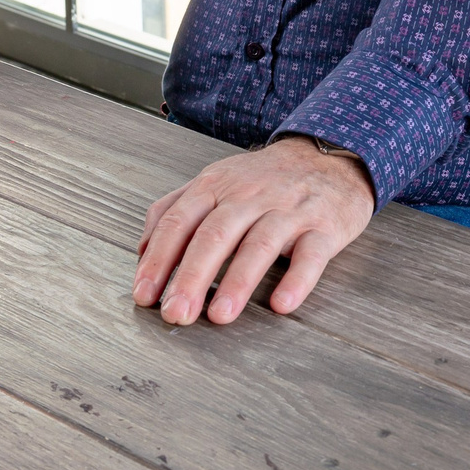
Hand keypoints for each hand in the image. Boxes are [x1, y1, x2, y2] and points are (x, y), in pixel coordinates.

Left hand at [134, 136, 374, 325]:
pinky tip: (281, 304)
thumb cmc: (264, 178)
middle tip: (175, 314)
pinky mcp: (324, 226)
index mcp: (216, 186)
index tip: (144, 295)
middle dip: (191, 277)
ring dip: (238, 282)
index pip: (180, 221)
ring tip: (220, 315)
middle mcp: (249, 196)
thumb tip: (141, 253)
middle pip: (215, 235)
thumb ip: (174, 210)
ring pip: (260, 244)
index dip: (158, 259)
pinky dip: (297, 280)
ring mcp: (288, 210)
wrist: (328, 154)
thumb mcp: (214, 181)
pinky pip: (311, 254)